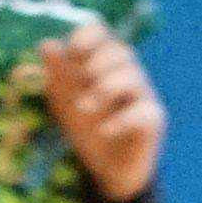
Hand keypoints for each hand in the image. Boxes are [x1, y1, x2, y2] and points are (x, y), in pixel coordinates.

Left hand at [29, 25, 164, 191]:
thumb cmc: (86, 128)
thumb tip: (48, 44)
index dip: (88, 37)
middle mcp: (127, 74)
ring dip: (106, 89)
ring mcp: (143, 96)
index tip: (75, 52)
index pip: (101, 33)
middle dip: (98, 64)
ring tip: (85, 109)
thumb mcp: (63, 102)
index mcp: (103, 63)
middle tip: (83, 81)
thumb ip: (56, 74)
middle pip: (121, 51)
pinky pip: (144, 111)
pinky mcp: (153, 120)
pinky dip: (121, 120)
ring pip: (133, 77)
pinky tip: (104, 131)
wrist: (105, 168)